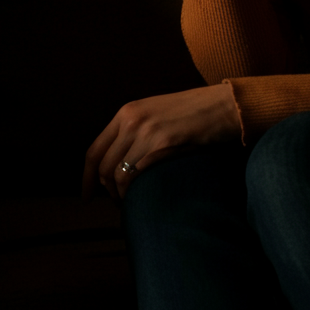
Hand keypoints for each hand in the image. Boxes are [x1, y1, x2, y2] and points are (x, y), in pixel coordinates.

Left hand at [82, 84, 240, 200]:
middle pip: (103, 166)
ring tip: (130, 203)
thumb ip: (135, 132)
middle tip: (116, 204)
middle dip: (105, 191)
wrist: (224, 105)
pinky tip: (140, 199)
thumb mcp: (156, 115)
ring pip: (116, 174)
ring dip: (119, 195)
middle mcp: (131, 120)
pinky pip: (135, 175)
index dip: (87, 177)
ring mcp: (145, 131)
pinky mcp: (162, 144)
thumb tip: (119, 163)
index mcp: (126, 112)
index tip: (86, 196)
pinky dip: (133, 193)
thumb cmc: (194, 115)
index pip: (94, 150)